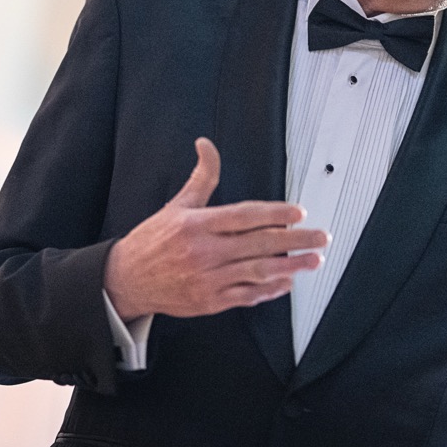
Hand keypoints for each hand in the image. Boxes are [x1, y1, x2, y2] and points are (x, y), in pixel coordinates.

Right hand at [104, 137, 327, 319]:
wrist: (126, 280)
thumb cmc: (153, 241)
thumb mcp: (177, 205)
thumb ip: (202, 177)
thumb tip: (207, 145)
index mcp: (197, 225)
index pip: (244, 216)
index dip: (274, 214)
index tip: (299, 212)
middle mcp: (204, 252)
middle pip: (259, 244)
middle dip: (295, 241)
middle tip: (321, 237)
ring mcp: (208, 279)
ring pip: (257, 272)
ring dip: (290, 267)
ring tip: (313, 261)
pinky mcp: (209, 301)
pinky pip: (246, 296)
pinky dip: (269, 290)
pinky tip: (287, 282)